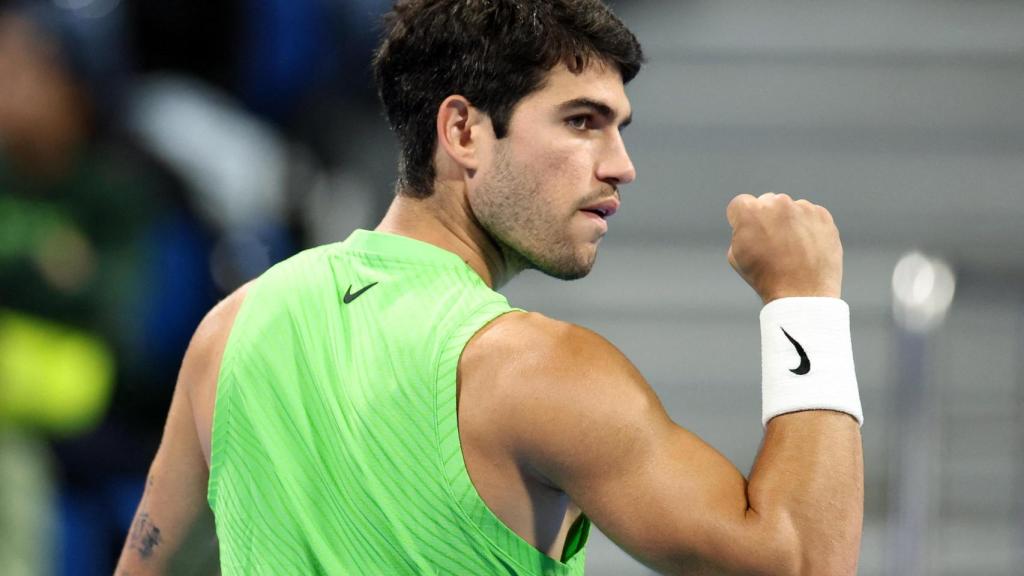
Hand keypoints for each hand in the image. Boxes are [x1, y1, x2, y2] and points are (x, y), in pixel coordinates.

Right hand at [726, 192, 842, 303]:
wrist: (802, 294)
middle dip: (767, 218)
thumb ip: (741, 231)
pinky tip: (806, 248)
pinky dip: (807, 227)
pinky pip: (810, 215)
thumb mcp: (737, 256)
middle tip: (772, 243)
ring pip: (790, 209)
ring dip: (788, 222)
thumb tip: (752, 223)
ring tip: (792, 250)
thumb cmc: (765, 278)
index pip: (740, 204)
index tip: (748, 234)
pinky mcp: (822, 215)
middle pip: (767, 202)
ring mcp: (802, 207)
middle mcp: (777, 203)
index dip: (741, 220)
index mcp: (750, 211)